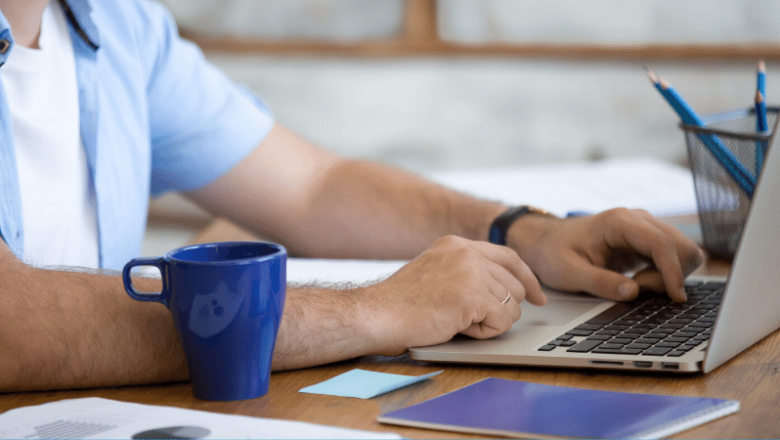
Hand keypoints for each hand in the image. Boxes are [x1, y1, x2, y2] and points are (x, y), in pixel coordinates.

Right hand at [365, 236, 546, 354]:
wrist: (377, 315)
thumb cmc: (401, 304)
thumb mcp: (436, 272)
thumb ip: (465, 270)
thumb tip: (501, 286)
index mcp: (457, 244)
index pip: (509, 257)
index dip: (527, 279)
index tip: (538, 296)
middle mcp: (467, 252)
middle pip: (515, 285)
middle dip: (502, 309)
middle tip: (472, 319)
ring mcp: (471, 271)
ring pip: (512, 306)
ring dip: (489, 322)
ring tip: (456, 321)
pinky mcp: (473, 295)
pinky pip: (502, 321)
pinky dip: (484, 332)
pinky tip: (457, 326)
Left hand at [507, 208, 704, 302]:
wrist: (545, 243)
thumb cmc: (553, 254)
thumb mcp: (569, 273)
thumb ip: (600, 283)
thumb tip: (633, 293)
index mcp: (619, 221)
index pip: (662, 243)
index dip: (673, 272)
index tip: (675, 297)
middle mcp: (638, 220)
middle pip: (681, 246)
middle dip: (671, 275)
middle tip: (640, 290)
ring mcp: (645, 229)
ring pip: (682, 252)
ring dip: (669, 275)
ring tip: (636, 286)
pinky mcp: (646, 242)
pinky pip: (673, 258)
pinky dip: (665, 275)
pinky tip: (640, 283)